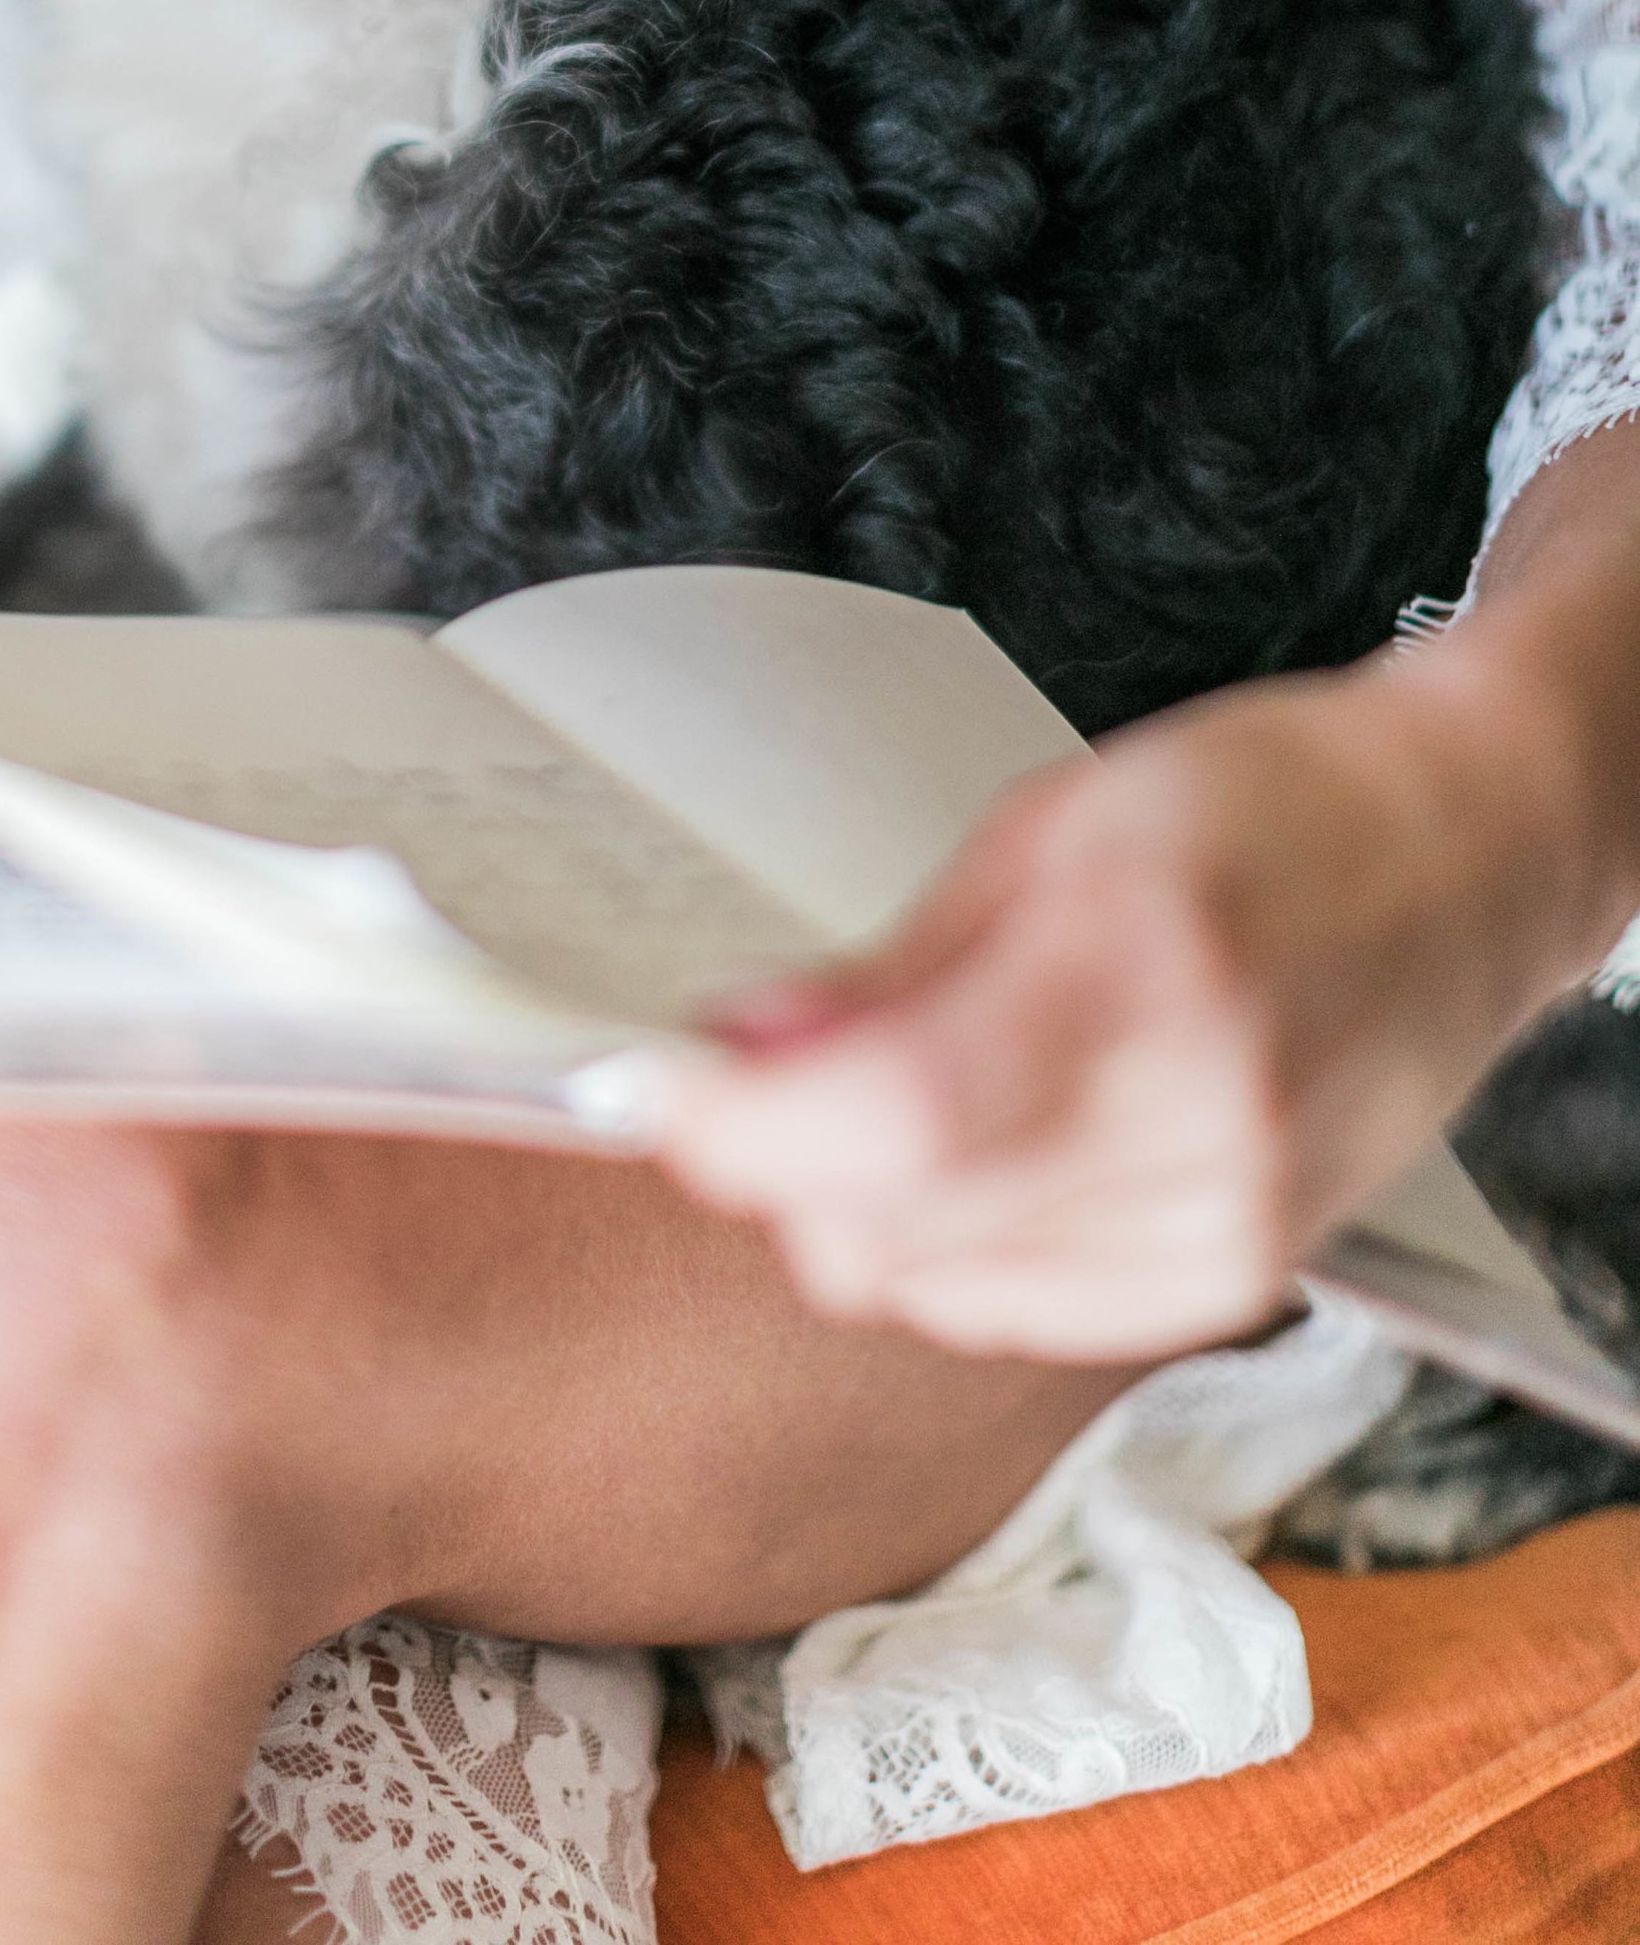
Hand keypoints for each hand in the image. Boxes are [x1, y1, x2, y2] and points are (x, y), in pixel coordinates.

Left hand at [659, 651, 1609, 1361]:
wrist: (1465, 869)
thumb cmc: (1268, 810)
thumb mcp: (1055, 828)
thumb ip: (891, 965)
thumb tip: (739, 1049)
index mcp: (1149, 967)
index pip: (905, 1114)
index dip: (750, 1125)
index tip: (659, 1092)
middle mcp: (1200, 1123)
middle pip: (901, 1224)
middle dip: (781, 1161)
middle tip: (755, 1070)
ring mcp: (1228, 1225)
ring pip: (938, 1287)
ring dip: (859, 1209)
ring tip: (884, 1094)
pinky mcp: (1234, 1287)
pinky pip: (1014, 1313)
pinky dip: (949, 1250)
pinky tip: (970, 1161)